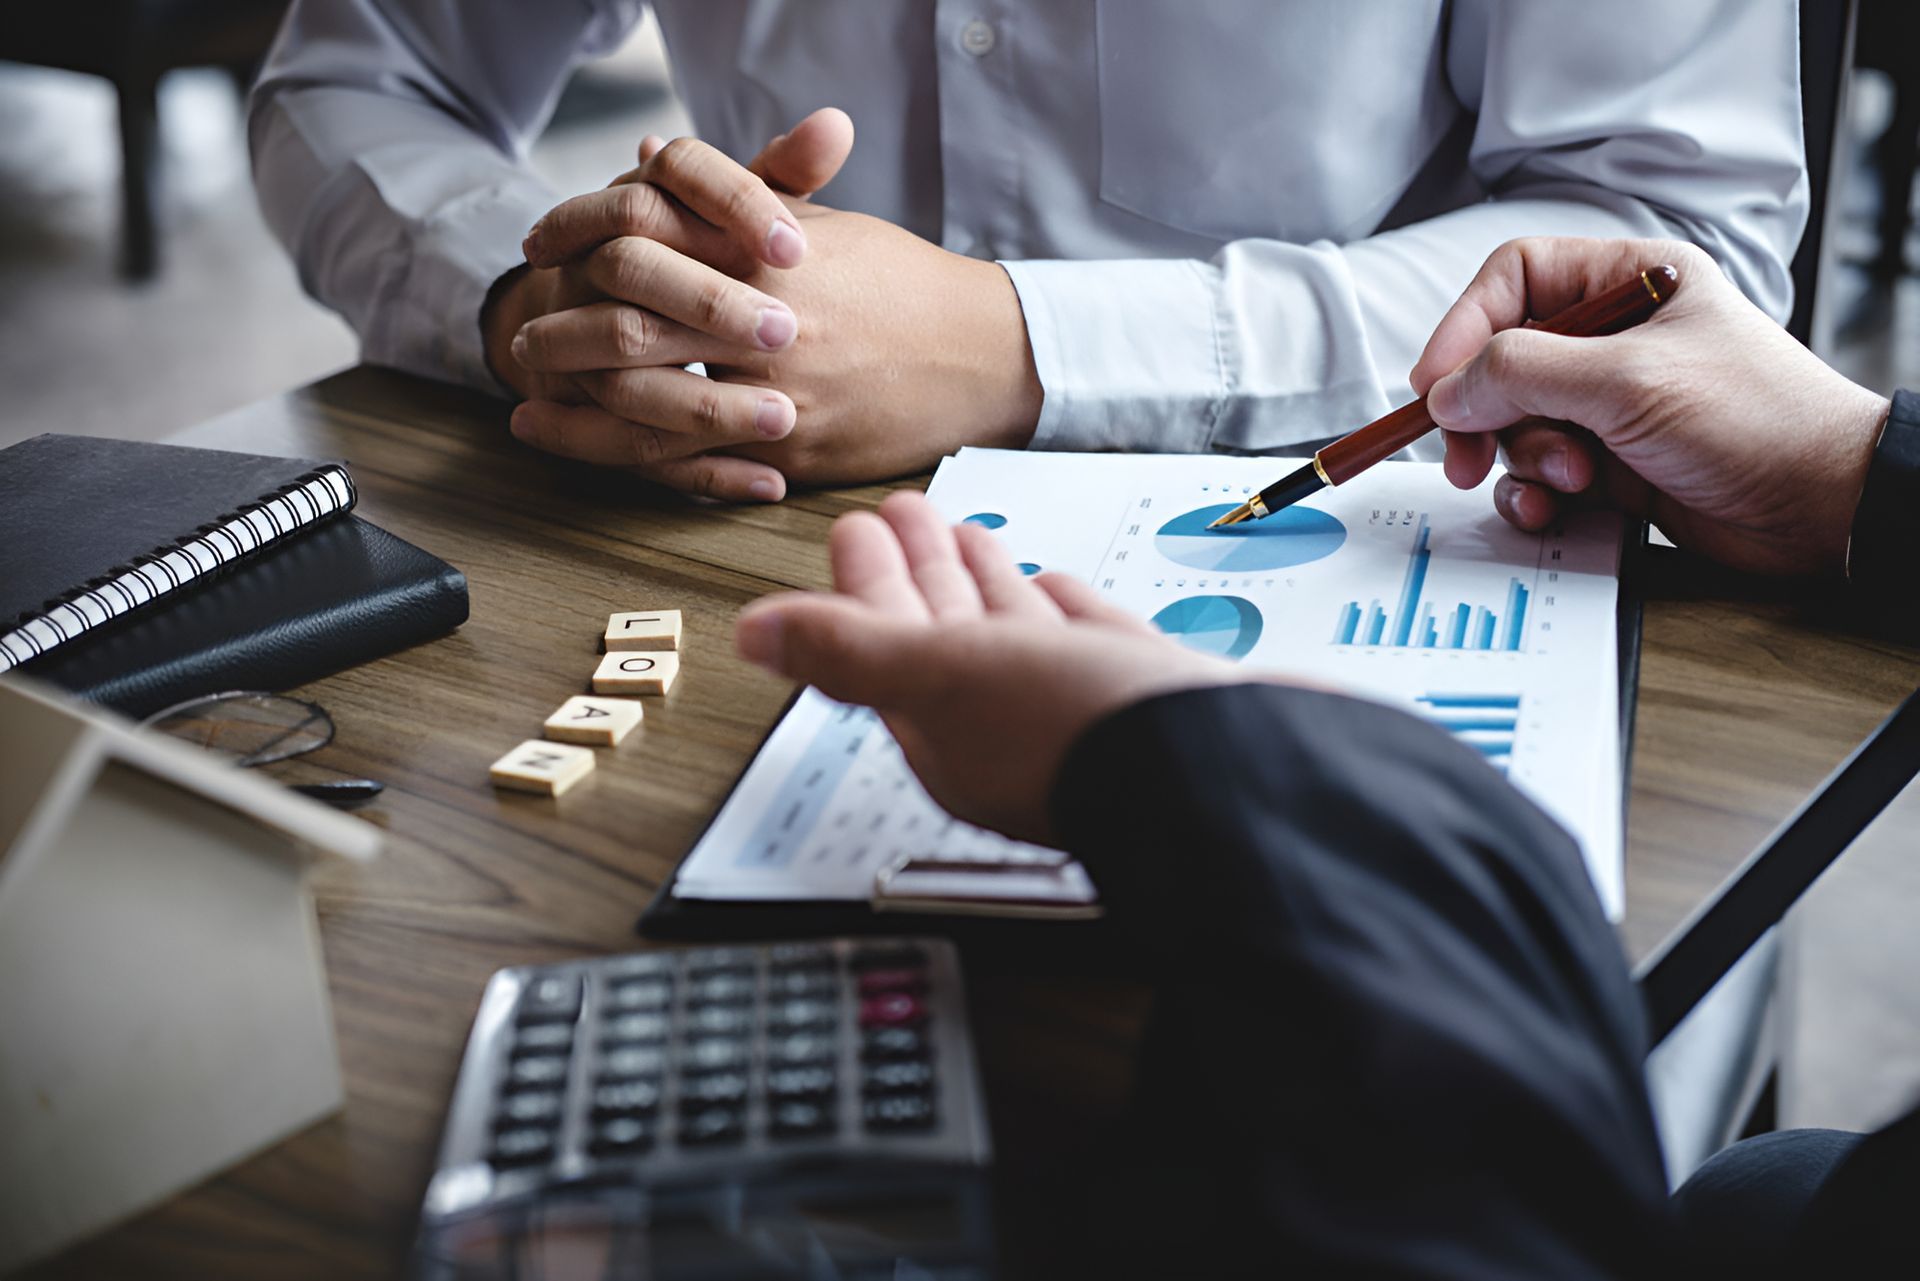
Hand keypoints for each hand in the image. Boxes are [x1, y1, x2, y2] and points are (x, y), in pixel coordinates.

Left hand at [504, 123, 1042, 500]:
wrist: (982, 355)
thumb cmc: (903, 286)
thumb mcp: (822, 224)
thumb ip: (732, 196)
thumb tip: (648, 158)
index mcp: (770, 251)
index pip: (652, 228)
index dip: (585, 233)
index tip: (546, 240)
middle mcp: (768, 319)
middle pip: (636, 318)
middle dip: (569, 327)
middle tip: (524, 332)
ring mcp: (780, 389)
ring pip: (655, 398)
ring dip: (582, 398)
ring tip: (534, 393)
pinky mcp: (795, 448)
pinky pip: (695, 461)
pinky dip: (630, 455)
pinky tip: (586, 447)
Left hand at [734, 493, 1265, 843]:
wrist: (1239, 775)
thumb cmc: (1086, 735)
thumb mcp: (944, 677)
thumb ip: (850, 652)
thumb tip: (749, 635)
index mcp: (948, 731)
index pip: (887, 643)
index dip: (868, 584)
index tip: (856, 529)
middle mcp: (1009, 728)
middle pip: (945, 633)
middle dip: (920, 571)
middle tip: (898, 511)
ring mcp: (1081, 713)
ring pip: (1013, 634)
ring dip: (983, 581)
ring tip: (966, 528)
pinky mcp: (1145, 699)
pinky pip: (1087, 644)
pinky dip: (1064, 609)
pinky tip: (1056, 584)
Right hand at [1409, 238, 1888, 575]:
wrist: (1824, 508)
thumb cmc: (1756, 420)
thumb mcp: (1628, 380)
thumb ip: (1523, 375)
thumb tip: (1444, 392)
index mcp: (1630, 283)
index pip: (1514, 280)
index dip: (1464, 328)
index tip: (1435, 386)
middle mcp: (1614, 338)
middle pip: (1500, 361)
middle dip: (1485, 413)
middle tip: (1465, 454)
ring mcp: (1609, 406)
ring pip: (1513, 427)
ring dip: (1526, 460)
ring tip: (1574, 479)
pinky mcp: (1609, 465)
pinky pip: (1537, 476)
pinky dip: (1535, 497)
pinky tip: (1559, 509)